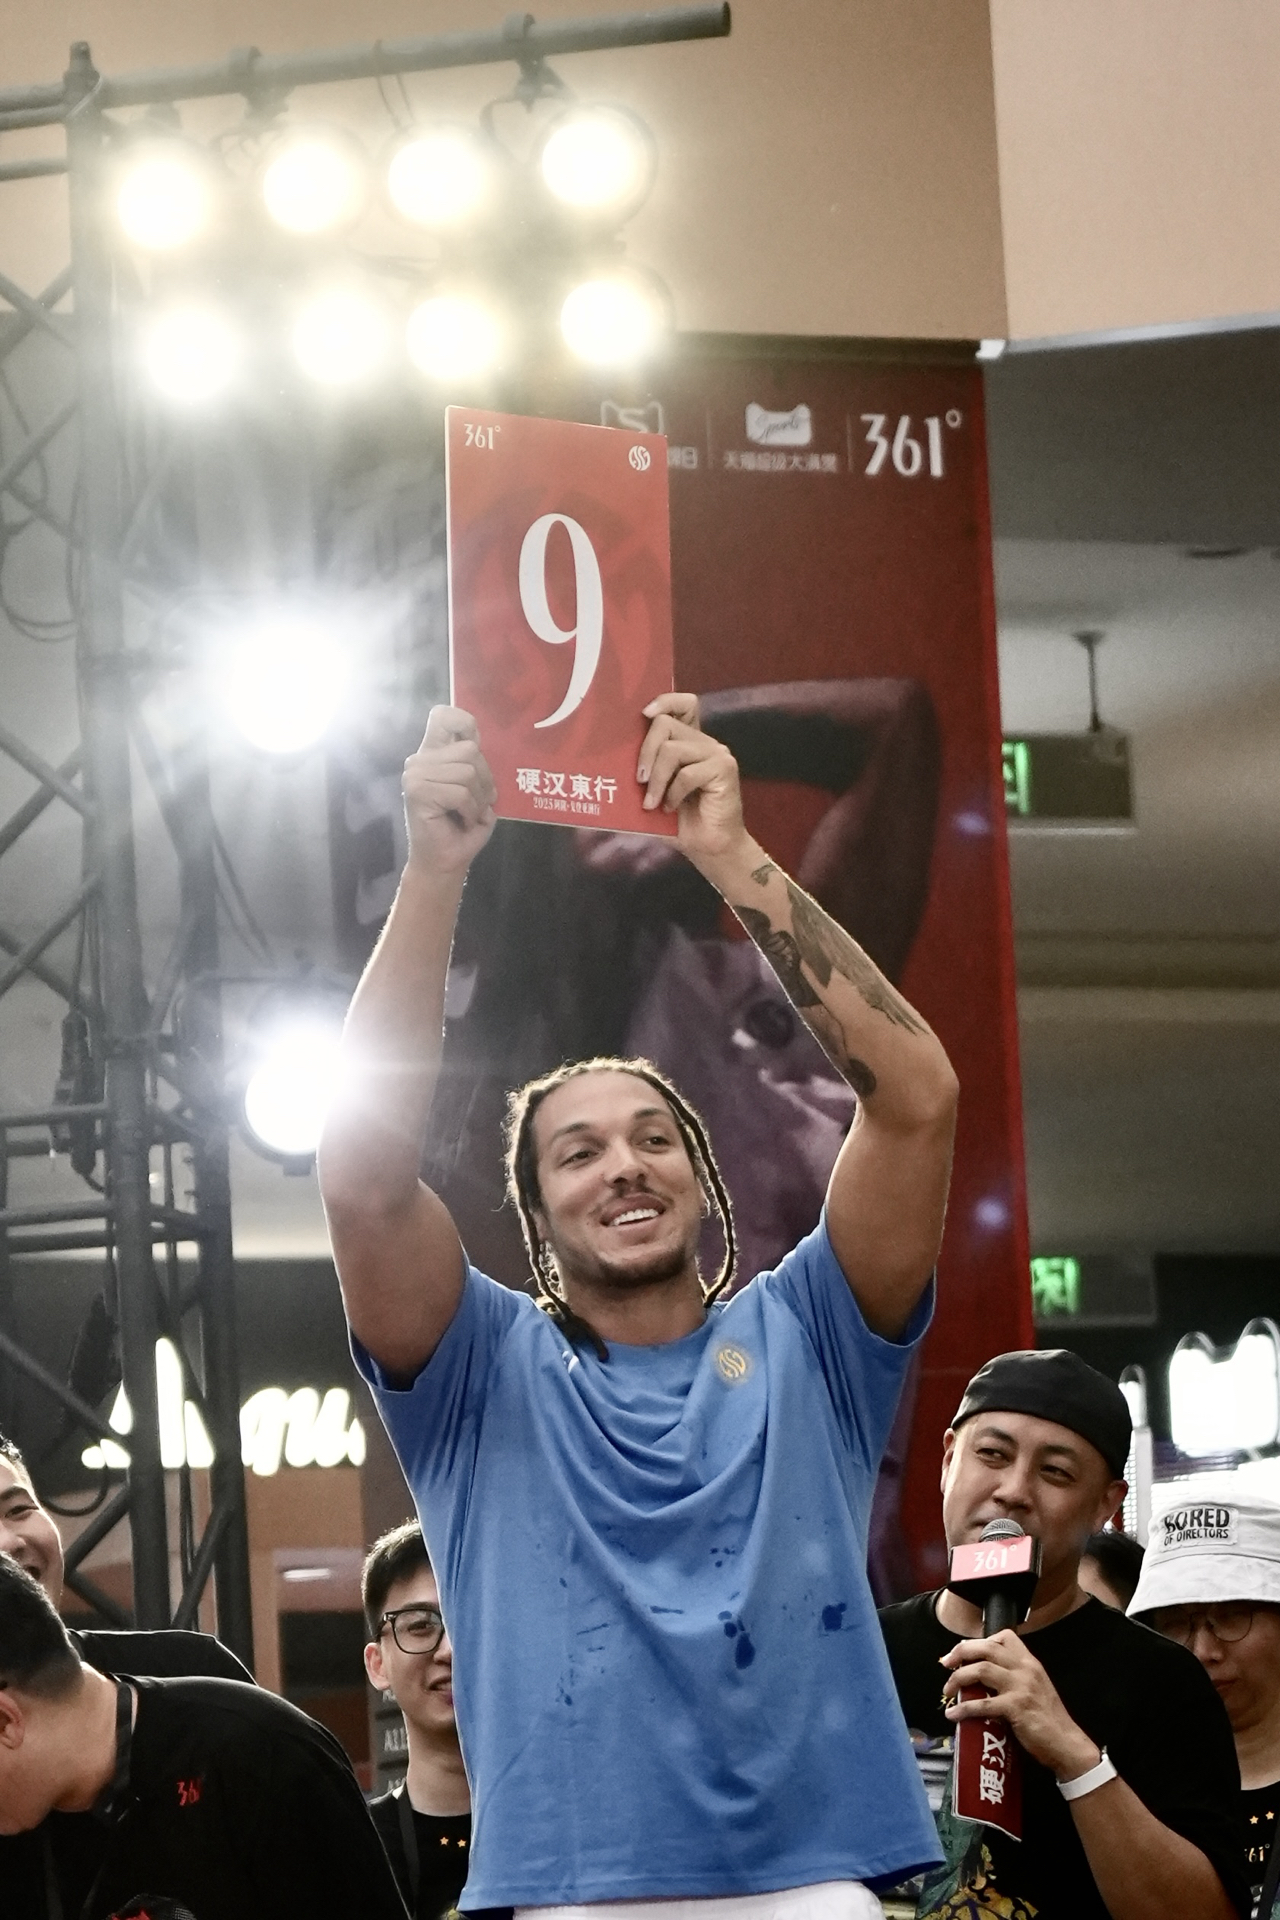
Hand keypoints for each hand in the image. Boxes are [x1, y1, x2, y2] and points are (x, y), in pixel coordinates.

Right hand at [403, 706, 496, 877]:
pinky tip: (462, 820)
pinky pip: (461, 792)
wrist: (444, 862)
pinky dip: (471, 811)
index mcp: (433, 753)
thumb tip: (478, 746)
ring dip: (478, 799)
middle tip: (480, 802)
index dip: (465, 723)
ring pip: (468, 772)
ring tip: (470, 813)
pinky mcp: (418, 791)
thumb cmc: (461, 827)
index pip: (444, 715)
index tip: (477, 747)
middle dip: (486, 779)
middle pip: (470, 749)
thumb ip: (476, 763)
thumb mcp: (476, 789)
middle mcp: (420, 759)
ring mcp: (416, 775)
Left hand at [637, 693, 747, 863]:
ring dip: (656, 779)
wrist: (708, 848)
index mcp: (687, 742)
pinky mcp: (724, 770)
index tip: (644, 714)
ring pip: (673, 749)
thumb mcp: (651, 794)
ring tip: (651, 802)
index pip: (683, 704)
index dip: (664, 701)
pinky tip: (670, 808)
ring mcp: (716, 754)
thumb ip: (639, 774)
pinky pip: (688, 773)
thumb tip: (598, 769)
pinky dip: (673, 793)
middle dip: (645, 751)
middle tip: (639, 780)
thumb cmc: (678, 822)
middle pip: (666, 724)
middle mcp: (704, 742)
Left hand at [941, 1630, 1100, 1777]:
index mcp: (1030, 1663)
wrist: (1066, 1744)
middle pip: (985, 1648)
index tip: (965, 1652)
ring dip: (957, 1679)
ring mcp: (1020, 1687)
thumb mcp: (1036, 1687)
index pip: (1004, 1637)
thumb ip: (1015, 1677)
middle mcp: (1025, 1669)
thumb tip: (985, 1677)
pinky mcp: (1015, 1708)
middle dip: (960, 1652)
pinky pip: (982, 1704)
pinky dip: (963, 1709)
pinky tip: (953, 1715)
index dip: (980, 1640)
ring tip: (947, 1691)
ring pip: (980, 1670)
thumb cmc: (1049, 1719)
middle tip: (946, 1664)